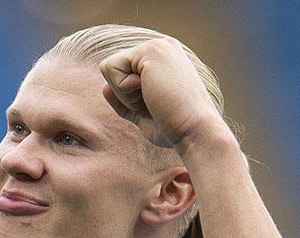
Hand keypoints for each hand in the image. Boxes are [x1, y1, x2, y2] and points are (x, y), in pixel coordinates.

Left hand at [98, 38, 229, 150]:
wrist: (194, 130)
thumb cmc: (173, 127)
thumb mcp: (142, 113)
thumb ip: (123, 100)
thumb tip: (104, 87)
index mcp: (162, 60)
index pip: (121, 74)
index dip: (128, 98)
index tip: (156, 105)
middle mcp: (161, 47)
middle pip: (112, 70)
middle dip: (124, 95)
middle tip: (154, 103)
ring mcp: (156, 45)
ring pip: (109, 68)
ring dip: (124, 93)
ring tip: (154, 97)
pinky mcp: (150, 49)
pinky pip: (110, 68)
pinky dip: (123, 89)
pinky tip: (150, 92)